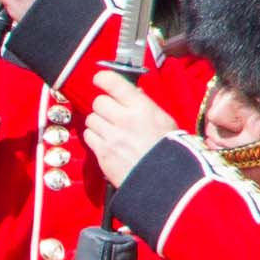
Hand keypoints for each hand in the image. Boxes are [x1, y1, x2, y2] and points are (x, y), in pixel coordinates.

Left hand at [85, 70, 176, 188]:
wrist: (167, 181)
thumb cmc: (170, 149)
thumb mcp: (164, 120)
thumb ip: (145, 104)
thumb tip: (131, 91)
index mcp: (142, 108)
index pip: (114, 83)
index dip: (103, 79)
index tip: (99, 79)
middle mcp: (124, 120)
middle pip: (98, 102)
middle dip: (103, 107)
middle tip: (112, 114)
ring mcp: (112, 137)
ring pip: (90, 119)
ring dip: (98, 123)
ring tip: (112, 131)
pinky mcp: (103, 153)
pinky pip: (88, 136)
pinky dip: (94, 138)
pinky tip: (107, 142)